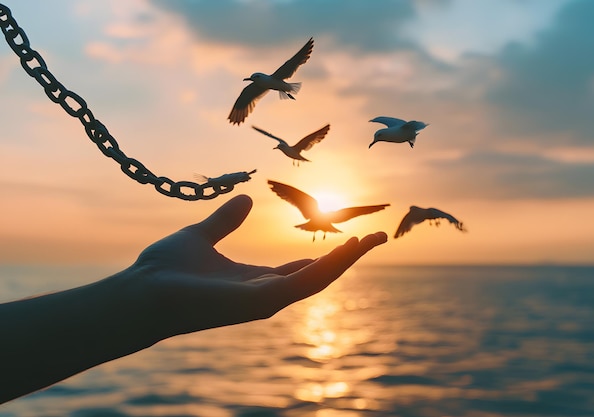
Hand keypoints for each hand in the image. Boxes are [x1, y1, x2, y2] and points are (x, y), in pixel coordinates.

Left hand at [132, 194, 387, 339]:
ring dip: (347, 260)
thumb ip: (226, 220)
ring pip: (319, 280)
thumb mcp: (202, 235)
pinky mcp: (260, 301)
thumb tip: (247, 198)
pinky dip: (329, 265)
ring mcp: (264, 300)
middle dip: (349, 257)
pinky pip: (304, 282)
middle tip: (378, 237)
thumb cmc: (164, 270)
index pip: (302, 267)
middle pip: (319, 275)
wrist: (139, 293)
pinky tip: (348, 247)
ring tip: (373, 239)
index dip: (328, 253)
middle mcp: (265, 293)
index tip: (351, 235)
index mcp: (254, 279)